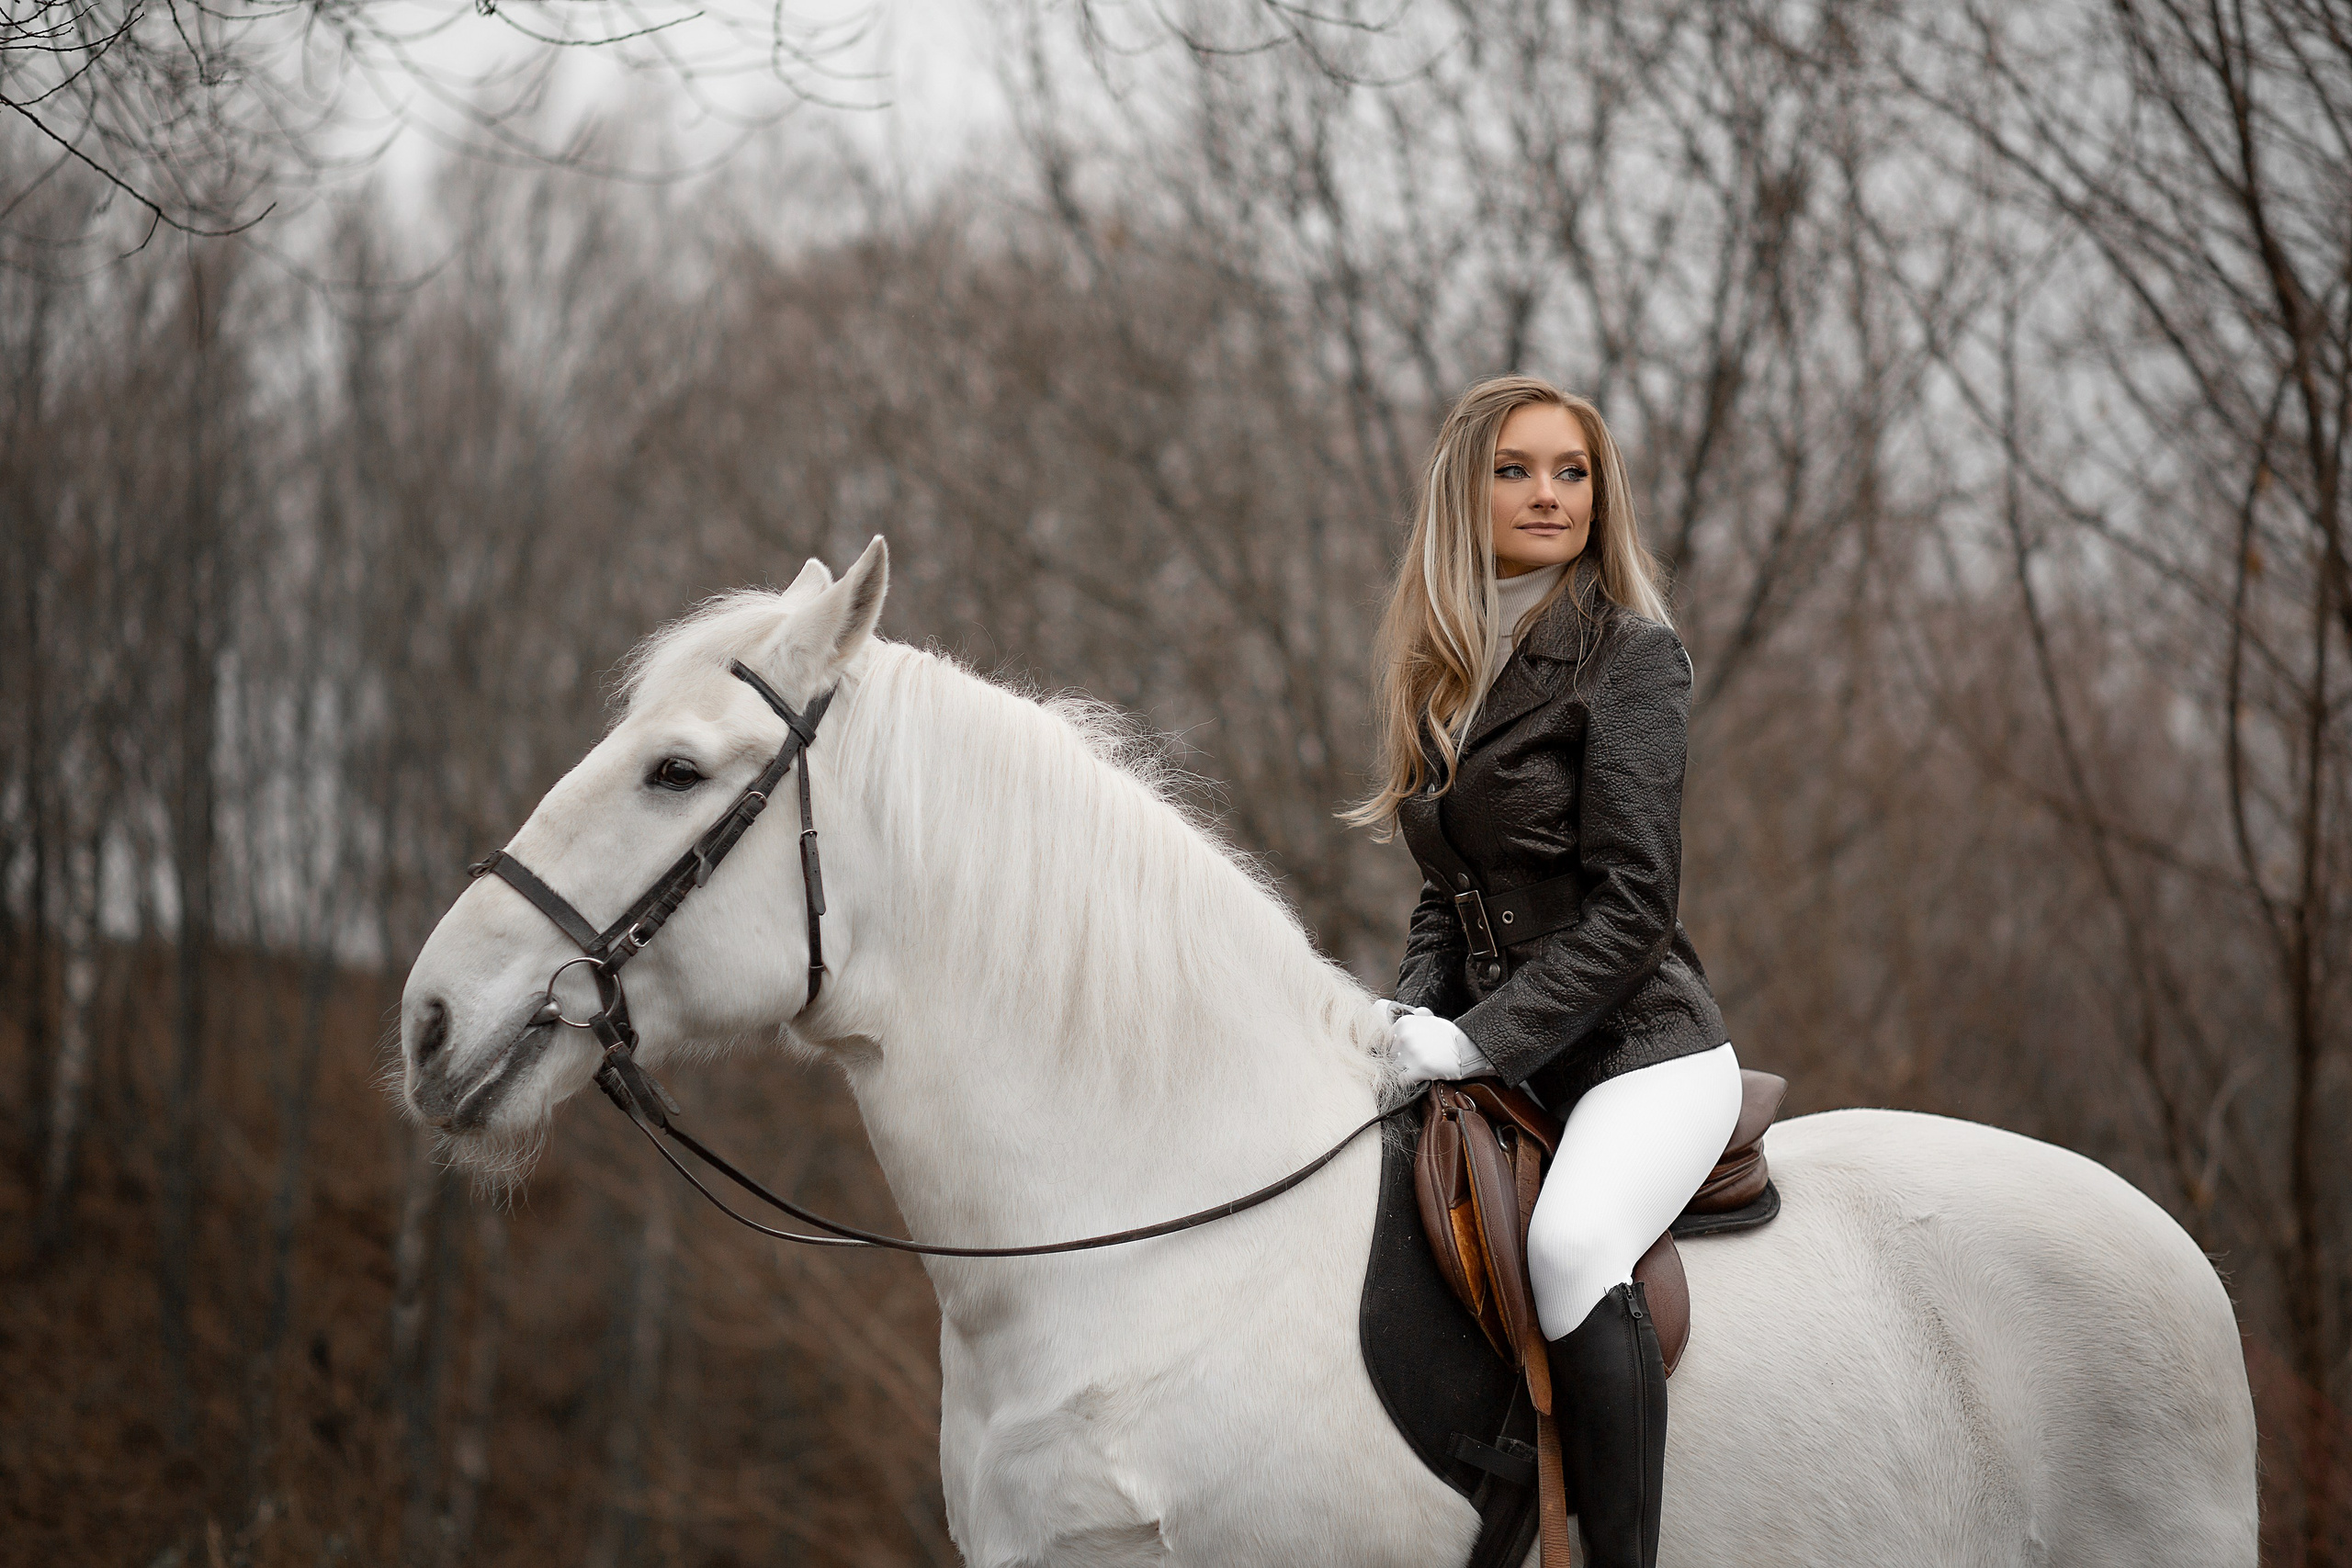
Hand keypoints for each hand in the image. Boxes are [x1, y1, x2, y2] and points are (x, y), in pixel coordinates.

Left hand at [1379, 1003, 1495, 1085]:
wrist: (1466, 1048)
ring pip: (1394, 1069)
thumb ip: (1410, 1020)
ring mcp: (1411, 1053)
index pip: (1385, 1043)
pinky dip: (1409, 1081)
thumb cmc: (1447, 1036)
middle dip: (1400, 1061)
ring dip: (1404, 1071)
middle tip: (1415, 1061)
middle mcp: (1404, 1036)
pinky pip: (1402, 1080)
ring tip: (1419, 1068)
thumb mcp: (1427, 1020)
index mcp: (1403, 1023)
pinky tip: (1421, 1076)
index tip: (1405, 1053)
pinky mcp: (1419, 1068)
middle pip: (1389, 1056)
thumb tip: (1395, 1015)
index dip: (1394, 1050)